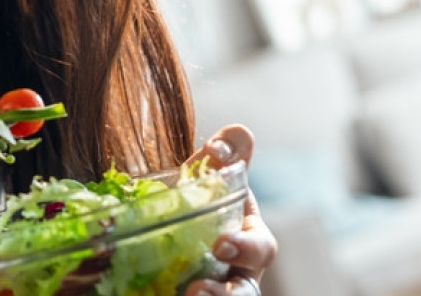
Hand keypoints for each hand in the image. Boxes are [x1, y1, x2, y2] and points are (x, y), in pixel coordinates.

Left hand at [182, 125, 277, 295]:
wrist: (161, 230)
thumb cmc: (197, 202)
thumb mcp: (210, 175)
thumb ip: (224, 153)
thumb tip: (227, 140)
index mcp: (246, 241)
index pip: (259, 248)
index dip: (245, 248)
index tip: (220, 246)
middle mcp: (235, 274)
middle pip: (245, 292)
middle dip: (229, 294)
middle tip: (199, 289)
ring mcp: (216, 289)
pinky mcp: (186, 293)